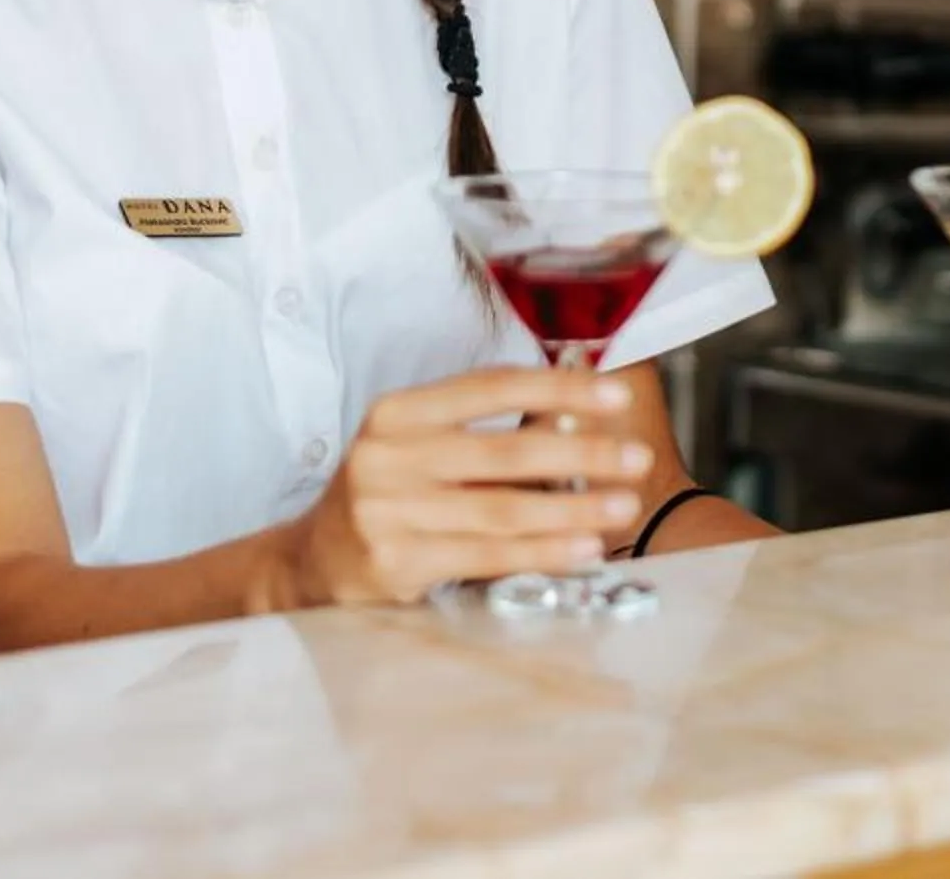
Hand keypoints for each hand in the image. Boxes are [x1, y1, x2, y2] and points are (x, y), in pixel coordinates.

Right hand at [283, 367, 656, 605]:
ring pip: (502, 508)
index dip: (558, 388)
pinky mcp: (397, 563)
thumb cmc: (388, 494)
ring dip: (573, 509)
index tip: (616, 394)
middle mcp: (388, 455)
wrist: (313, 560)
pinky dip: (542, 552)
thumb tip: (578, 414)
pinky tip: (582, 548)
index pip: (491, 387)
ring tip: (623, 505)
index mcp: (399, 411)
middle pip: (505, 450)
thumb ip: (484, 429)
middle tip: (636, 459)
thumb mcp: (419, 445)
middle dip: (581, 454)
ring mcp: (389, 511)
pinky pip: (486, 555)